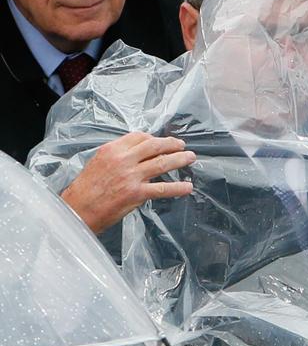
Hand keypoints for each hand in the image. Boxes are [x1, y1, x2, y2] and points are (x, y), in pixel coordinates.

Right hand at [61, 132, 194, 233]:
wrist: (78, 209)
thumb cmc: (86, 189)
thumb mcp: (98, 162)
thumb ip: (117, 157)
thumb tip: (135, 156)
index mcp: (112, 149)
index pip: (139, 136)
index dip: (154, 138)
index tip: (162, 142)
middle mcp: (123, 159)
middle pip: (154, 146)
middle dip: (171, 144)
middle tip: (182, 146)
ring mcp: (131, 176)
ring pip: (162, 163)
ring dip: (179, 160)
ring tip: (190, 159)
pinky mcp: (137, 193)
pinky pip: (163, 189)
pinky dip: (178, 188)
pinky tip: (188, 187)